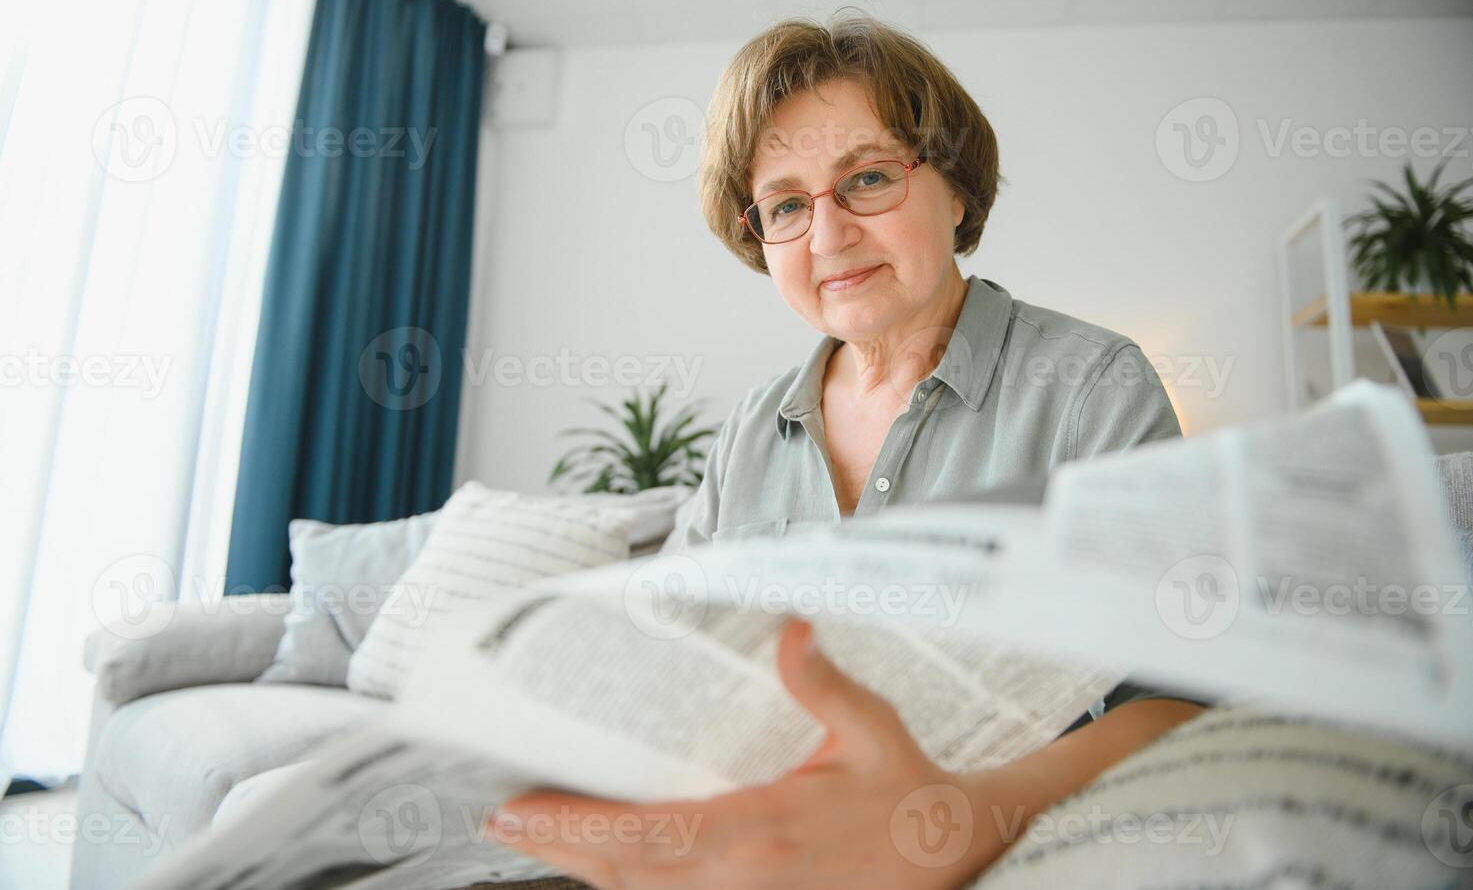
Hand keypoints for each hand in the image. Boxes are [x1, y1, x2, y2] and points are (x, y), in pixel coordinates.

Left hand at [487, 617, 995, 888]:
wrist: (960, 857)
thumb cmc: (912, 799)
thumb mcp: (876, 734)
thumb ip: (826, 687)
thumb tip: (791, 628)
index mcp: (762, 829)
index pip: (646, 832)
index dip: (575, 827)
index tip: (520, 808)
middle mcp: (742, 881)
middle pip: (628, 873)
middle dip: (560, 848)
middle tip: (503, 820)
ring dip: (591, 871)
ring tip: (539, 837)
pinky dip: (637, 888)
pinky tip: (612, 870)